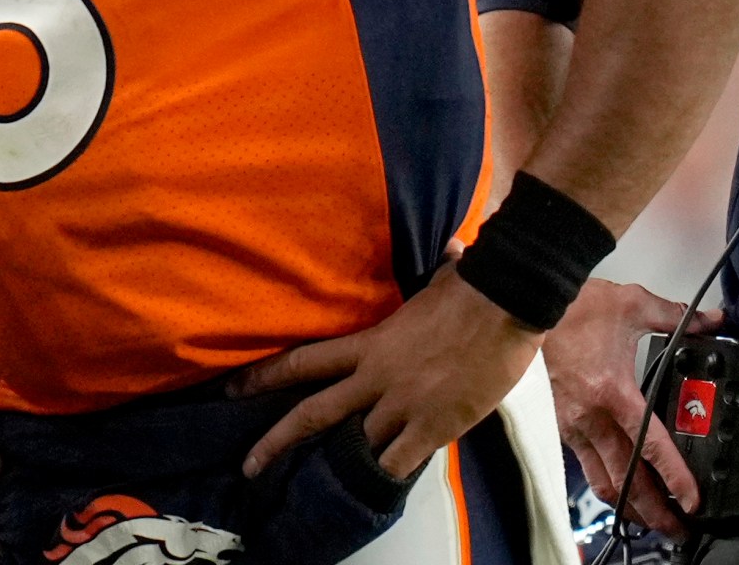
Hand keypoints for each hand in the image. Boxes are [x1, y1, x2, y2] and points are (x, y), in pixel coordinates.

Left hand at [235, 263, 541, 479]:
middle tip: (249, 465)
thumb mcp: (438, 280)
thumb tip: (453, 250)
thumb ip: (432, 275)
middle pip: (313, 414)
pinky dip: (385, 475)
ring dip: (340, 463)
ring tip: (320, 484)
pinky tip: (373, 487)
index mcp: (367, 343)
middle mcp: (374, 378)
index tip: (234, 389)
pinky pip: (399, 461)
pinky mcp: (433, 426)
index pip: (303, 362)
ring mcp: (401, 404)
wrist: (504, 303)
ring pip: (355, 445)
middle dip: (276, 441)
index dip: (265, 377)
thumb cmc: (470, 287)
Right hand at [545, 279, 719, 538]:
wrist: (530, 303)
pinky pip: (586, 464)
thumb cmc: (576, 306)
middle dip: (654, 510)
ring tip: (651, 519)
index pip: (649, 446)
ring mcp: (573, 423)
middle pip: (625, 478)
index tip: (692, 501)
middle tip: (678, 529)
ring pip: (602, 479)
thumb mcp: (633, 304)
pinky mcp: (563, 422)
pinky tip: (621, 489)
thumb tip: (712, 321)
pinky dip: (606, 484)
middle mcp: (592, 416)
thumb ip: (676, 317)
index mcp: (613, 392)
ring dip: (629, 504)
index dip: (674, 478)